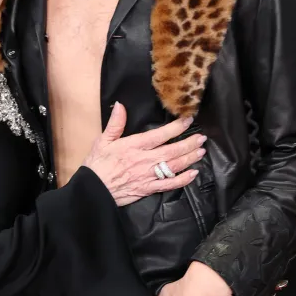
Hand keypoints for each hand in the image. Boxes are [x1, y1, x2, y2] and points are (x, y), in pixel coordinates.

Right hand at [83, 103, 205, 206]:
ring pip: (174, 166)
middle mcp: (144, 160)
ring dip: (189, 158)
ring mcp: (148, 176)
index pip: (160, 135)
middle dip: (189, 144)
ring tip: (201, 151)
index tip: (188, 121)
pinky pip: (169, 184)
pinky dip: (183, 180)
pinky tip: (193, 173)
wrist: (93, 189)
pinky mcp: (148, 189)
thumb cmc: (97, 164)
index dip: (176, 128)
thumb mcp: (102, 140)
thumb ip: (115, 123)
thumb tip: (121, 105)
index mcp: (134, 146)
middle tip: (202, 138)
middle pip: (172, 151)